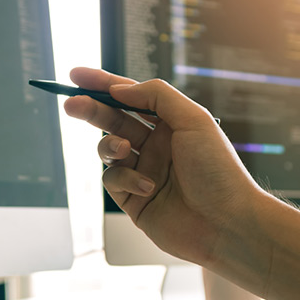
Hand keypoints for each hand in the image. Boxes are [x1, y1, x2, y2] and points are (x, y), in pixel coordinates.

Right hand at [62, 67, 260, 268]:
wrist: (227, 223)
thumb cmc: (218, 171)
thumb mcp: (193, 119)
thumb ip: (156, 96)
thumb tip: (120, 89)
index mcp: (171, 124)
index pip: (130, 97)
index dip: (102, 84)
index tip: (77, 75)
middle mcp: (156, 146)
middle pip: (113, 120)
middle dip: (91, 110)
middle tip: (72, 104)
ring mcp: (143, 172)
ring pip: (108, 150)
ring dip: (109, 146)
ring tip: (123, 150)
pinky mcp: (134, 199)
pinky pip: (113, 180)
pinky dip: (125, 180)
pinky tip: (147, 187)